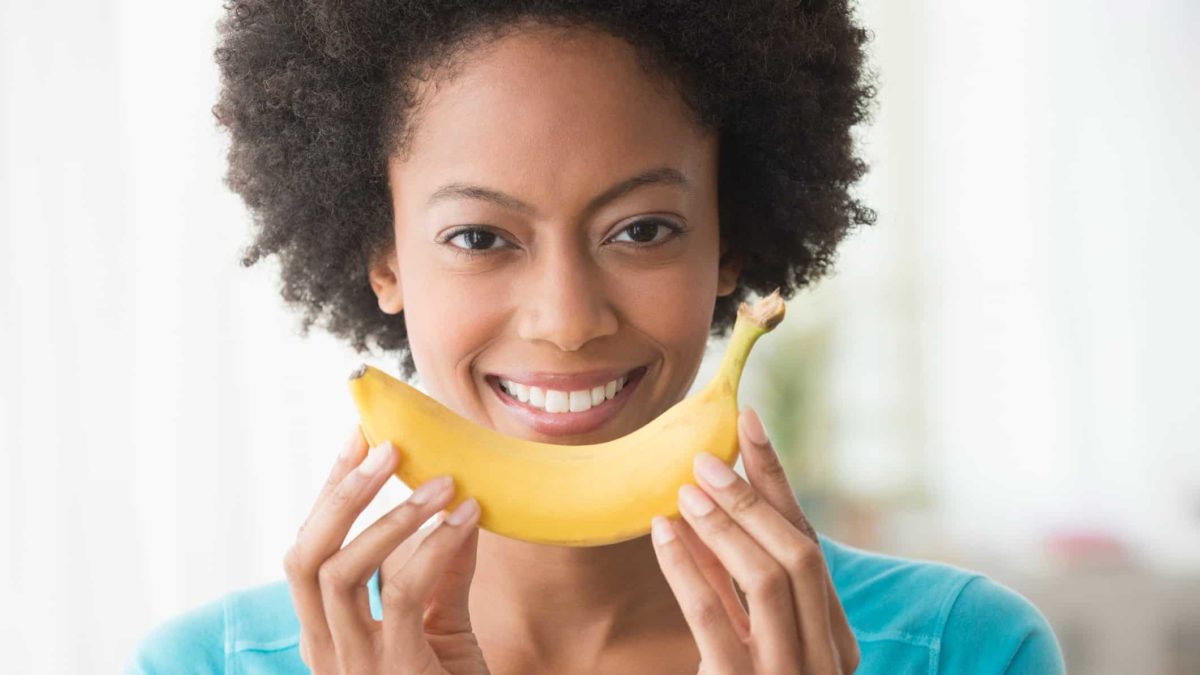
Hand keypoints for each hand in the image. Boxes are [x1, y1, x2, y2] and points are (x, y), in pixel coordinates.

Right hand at [283, 426, 490, 674]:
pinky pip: (401, 595)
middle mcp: (327, 652)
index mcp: (327, 636)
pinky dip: (432, 548)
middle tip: (387, 448)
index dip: (328, 492)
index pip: (308, 551)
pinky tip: (463, 520)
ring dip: (392, 516)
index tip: (358, 438)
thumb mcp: (444, 628)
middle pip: (304, 557)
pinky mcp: (395, 673)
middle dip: (341, 495)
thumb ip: (444, 571)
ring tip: (441, 482)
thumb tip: (457, 504)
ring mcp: (355, 667)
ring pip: (341, 573)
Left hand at [650, 407, 859, 673]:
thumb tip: (714, 516)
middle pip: (798, 553)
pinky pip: (716, 619)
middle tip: (707, 458)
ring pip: (769, 578)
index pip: (810, 544)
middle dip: (754, 496)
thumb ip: (748, 595)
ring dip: (725, 524)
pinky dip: (689, 568)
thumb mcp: (762, 649)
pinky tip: (662, 534)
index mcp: (836, 642)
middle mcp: (827, 658)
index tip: (750, 424)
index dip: (779, 480)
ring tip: (685, 491)